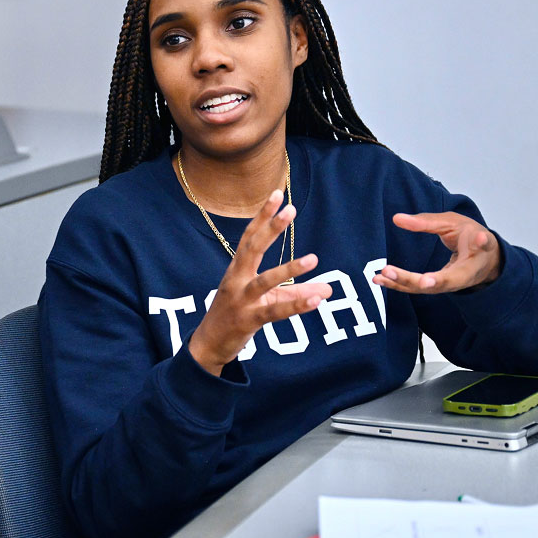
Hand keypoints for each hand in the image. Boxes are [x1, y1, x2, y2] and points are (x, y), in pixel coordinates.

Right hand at [187, 190, 332, 375]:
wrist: (210, 344)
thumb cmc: (236, 315)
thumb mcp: (265, 300)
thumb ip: (295, 293)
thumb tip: (327, 289)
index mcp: (237, 269)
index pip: (249, 237)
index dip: (262, 216)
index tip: (276, 193)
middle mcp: (237, 280)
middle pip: (253, 249)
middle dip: (271, 229)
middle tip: (290, 210)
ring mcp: (241, 300)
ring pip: (265, 281)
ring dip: (289, 269)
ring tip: (313, 258)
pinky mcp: (249, 320)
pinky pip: (275, 311)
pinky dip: (296, 305)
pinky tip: (317, 300)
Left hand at [375, 212, 500, 294]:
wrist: (485, 258)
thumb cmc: (471, 237)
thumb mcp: (454, 223)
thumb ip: (427, 221)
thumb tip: (396, 218)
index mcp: (476, 258)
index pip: (467, 265)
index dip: (457, 265)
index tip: (439, 270)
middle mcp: (464, 276)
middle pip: (444, 282)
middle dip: (421, 281)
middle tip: (396, 273)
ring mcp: (449, 285)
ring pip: (426, 289)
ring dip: (402, 283)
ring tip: (381, 276)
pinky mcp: (436, 287)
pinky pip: (416, 288)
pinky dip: (397, 284)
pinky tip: (378, 279)